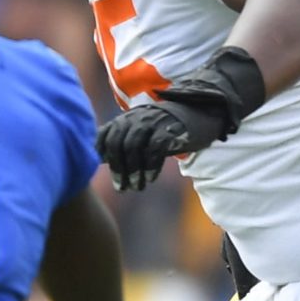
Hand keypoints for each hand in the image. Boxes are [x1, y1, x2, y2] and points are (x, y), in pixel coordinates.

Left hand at [97, 93, 227, 191]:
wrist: (200, 113)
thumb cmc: (167, 128)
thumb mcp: (143, 129)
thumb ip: (122, 139)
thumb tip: (98, 158)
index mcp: (127, 117)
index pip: (105, 133)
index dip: (101, 152)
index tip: (103, 170)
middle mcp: (137, 117)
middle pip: (118, 143)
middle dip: (118, 168)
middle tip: (121, 187)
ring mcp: (153, 122)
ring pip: (133, 147)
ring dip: (133, 171)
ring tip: (137, 187)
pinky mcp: (169, 130)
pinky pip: (154, 150)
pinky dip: (150, 167)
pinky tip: (151, 178)